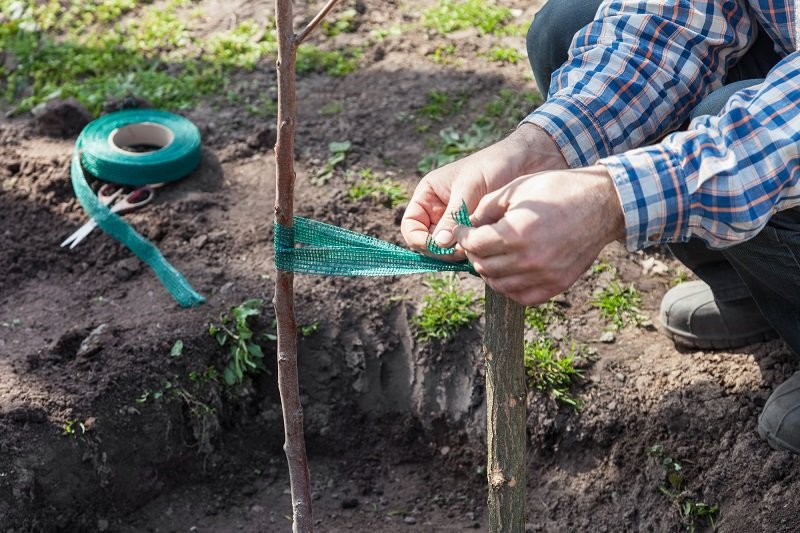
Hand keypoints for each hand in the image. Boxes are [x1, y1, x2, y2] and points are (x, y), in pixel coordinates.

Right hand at [401, 124, 566, 258]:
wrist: (527, 162)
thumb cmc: (494, 165)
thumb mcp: (470, 188)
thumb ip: (453, 216)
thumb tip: (438, 244)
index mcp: (428, 196)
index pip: (410, 227)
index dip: (420, 240)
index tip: (440, 246)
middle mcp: (438, 211)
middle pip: (426, 243)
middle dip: (441, 251)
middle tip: (464, 250)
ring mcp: (456, 223)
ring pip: (446, 250)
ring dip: (457, 254)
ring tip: (477, 248)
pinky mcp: (474, 232)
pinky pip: (465, 249)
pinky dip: (471, 253)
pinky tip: (485, 249)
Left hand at [452, 165, 624, 304]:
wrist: (601, 204)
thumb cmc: (556, 190)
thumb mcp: (516, 189)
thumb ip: (485, 209)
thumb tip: (466, 226)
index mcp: (515, 233)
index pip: (473, 244)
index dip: (461, 236)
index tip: (462, 230)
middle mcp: (529, 259)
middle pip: (483, 266)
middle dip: (474, 252)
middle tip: (477, 241)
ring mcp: (544, 275)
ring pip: (499, 285)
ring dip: (490, 270)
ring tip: (492, 255)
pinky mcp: (557, 284)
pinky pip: (523, 297)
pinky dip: (511, 287)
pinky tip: (510, 271)